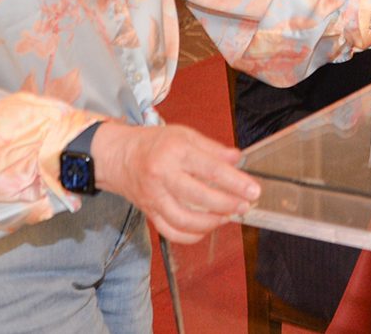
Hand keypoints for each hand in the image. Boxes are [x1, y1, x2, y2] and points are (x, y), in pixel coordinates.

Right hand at [92, 122, 259, 244]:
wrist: (117, 156)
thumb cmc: (154, 143)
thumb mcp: (184, 135)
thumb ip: (213, 148)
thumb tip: (238, 159)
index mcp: (175, 151)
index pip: (210, 169)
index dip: (235, 182)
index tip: (253, 190)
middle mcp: (162, 175)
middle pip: (198, 197)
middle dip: (227, 204)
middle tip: (245, 206)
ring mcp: (154, 197)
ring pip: (184, 219)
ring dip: (211, 223)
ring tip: (227, 216)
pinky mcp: (149, 212)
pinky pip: (171, 231)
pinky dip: (192, 235)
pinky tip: (207, 228)